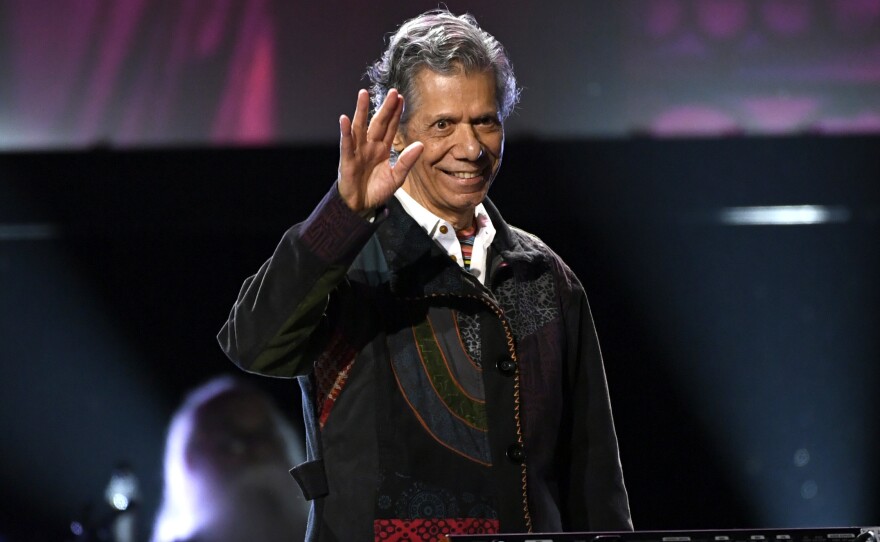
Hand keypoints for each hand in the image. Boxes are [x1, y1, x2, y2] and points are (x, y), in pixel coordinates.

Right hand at [337, 88, 423, 213]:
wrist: (361, 206)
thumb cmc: (377, 190)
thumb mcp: (396, 177)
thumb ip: (407, 161)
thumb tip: (420, 145)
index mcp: (383, 148)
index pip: (391, 127)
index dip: (396, 113)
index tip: (401, 98)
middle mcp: (370, 146)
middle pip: (378, 122)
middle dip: (385, 107)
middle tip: (392, 91)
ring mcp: (358, 151)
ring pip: (359, 127)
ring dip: (361, 111)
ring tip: (363, 94)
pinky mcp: (347, 160)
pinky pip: (346, 144)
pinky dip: (345, 132)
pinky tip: (344, 119)